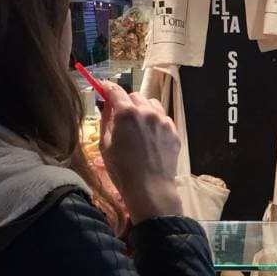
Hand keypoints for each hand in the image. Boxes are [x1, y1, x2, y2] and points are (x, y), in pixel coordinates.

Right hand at [99, 82, 182, 223]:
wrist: (150, 188)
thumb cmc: (122, 170)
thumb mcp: (105, 145)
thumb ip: (105, 120)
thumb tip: (106, 105)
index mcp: (127, 114)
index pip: (115, 91)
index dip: (107, 88)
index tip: (103, 88)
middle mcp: (147, 112)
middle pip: (135, 96)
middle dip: (126, 102)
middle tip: (121, 116)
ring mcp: (163, 121)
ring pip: (151, 104)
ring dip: (143, 110)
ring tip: (138, 127)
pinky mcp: (173, 131)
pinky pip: (163, 119)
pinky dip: (155, 122)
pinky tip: (150, 138)